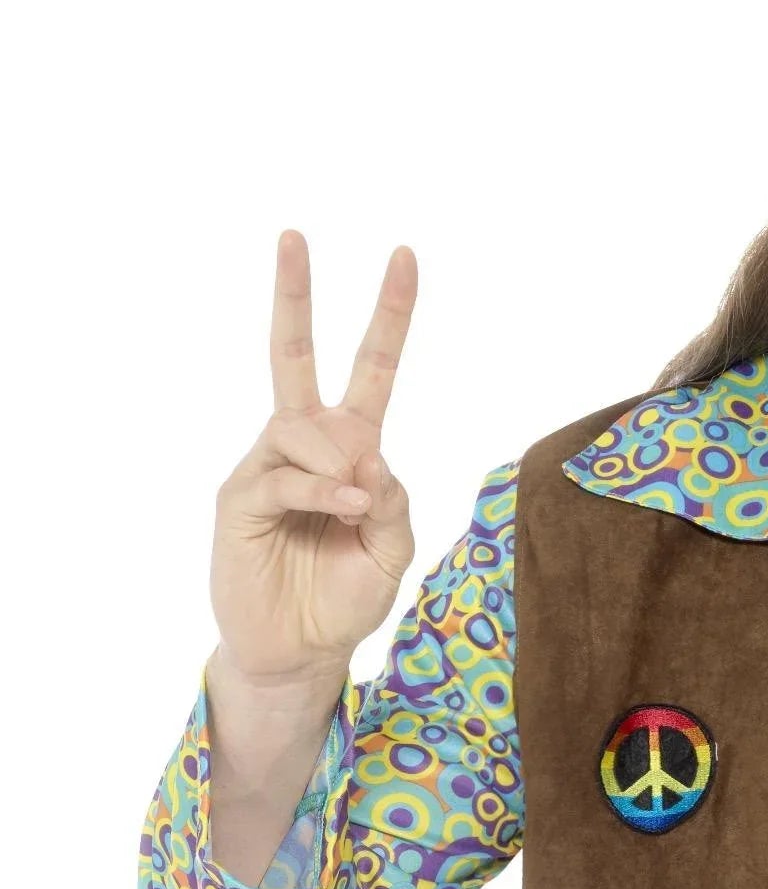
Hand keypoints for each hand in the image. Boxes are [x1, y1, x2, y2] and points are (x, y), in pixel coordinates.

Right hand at [209, 228, 416, 688]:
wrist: (300, 652)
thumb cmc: (344, 598)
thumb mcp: (390, 553)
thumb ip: (393, 503)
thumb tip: (367, 455)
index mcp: (351, 446)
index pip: (371, 369)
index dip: (389, 316)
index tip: (406, 256)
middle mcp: (305, 444)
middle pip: (294, 356)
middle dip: (294, 295)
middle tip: (292, 236)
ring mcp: (267, 466)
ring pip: (300, 425)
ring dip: (335, 457)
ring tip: (354, 502)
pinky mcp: (240, 499)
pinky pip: (282, 475)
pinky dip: (319, 488)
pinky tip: (343, 507)